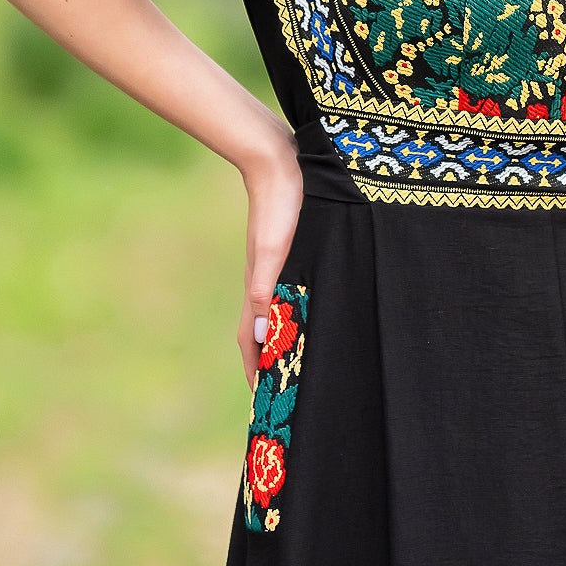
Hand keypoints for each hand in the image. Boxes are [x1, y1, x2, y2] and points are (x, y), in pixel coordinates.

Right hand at [237, 132, 303, 389]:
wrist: (281, 162)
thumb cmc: (280, 207)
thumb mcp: (274, 251)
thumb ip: (266, 289)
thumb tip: (264, 335)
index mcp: (261, 288)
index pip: (253, 342)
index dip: (256, 371)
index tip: (262, 403)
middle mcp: (266, 283)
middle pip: (265, 334)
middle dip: (271, 364)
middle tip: (284, 395)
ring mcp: (278, 269)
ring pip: (280, 315)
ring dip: (285, 340)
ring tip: (299, 365)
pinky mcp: (291, 253)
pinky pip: (291, 294)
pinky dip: (297, 313)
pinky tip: (311, 314)